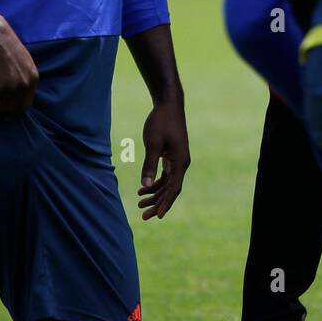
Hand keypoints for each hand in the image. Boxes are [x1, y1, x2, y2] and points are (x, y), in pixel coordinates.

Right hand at [0, 0, 38, 114]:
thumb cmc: (5, 45)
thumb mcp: (25, 60)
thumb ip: (26, 76)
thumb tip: (21, 94)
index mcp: (33, 78)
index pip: (26, 104)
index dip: (15, 107)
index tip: (6, 106)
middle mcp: (24, 85)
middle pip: (15, 109)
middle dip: (5, 111)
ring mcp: (10, 87)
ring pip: (2, 110)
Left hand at [137, 99, 189, 219]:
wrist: (168, 104)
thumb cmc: (161, 121)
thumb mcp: (153, 143)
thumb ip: (149, 165)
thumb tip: (145, 186)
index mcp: (180, 161)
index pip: (174, 188)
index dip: (166, 203)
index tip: (158, 216)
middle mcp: (181, 163)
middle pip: (171, 189)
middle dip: (158, 203)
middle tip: (144, 216)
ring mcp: (177, 160)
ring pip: (167, 184)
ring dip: (155, 194)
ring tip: (140, 204)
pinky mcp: (171, 155)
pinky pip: (165, 175)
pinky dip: (155, 183)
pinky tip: (142, 189)